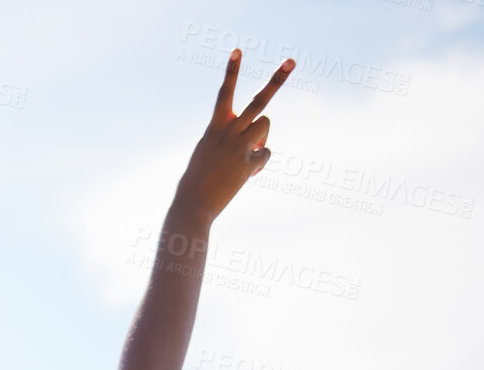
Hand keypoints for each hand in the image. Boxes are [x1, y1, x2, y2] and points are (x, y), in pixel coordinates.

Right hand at [173, 49, 293, 221]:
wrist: (193, 204)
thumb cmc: (197, 179)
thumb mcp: (208, 151)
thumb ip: (230, 139)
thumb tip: (259, 141)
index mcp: (215, 127)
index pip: (225, 93)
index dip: (232, 71)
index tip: (238, 50)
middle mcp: (229, 132)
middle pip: (259, 101)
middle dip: (276, 80)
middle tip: (290, 61)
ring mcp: (241, 147)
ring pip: (265, 124)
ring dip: (261, 134)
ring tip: (248, 150)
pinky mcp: (250, 163)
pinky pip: (265, 153)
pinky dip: (258, 163)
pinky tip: (245, 173)